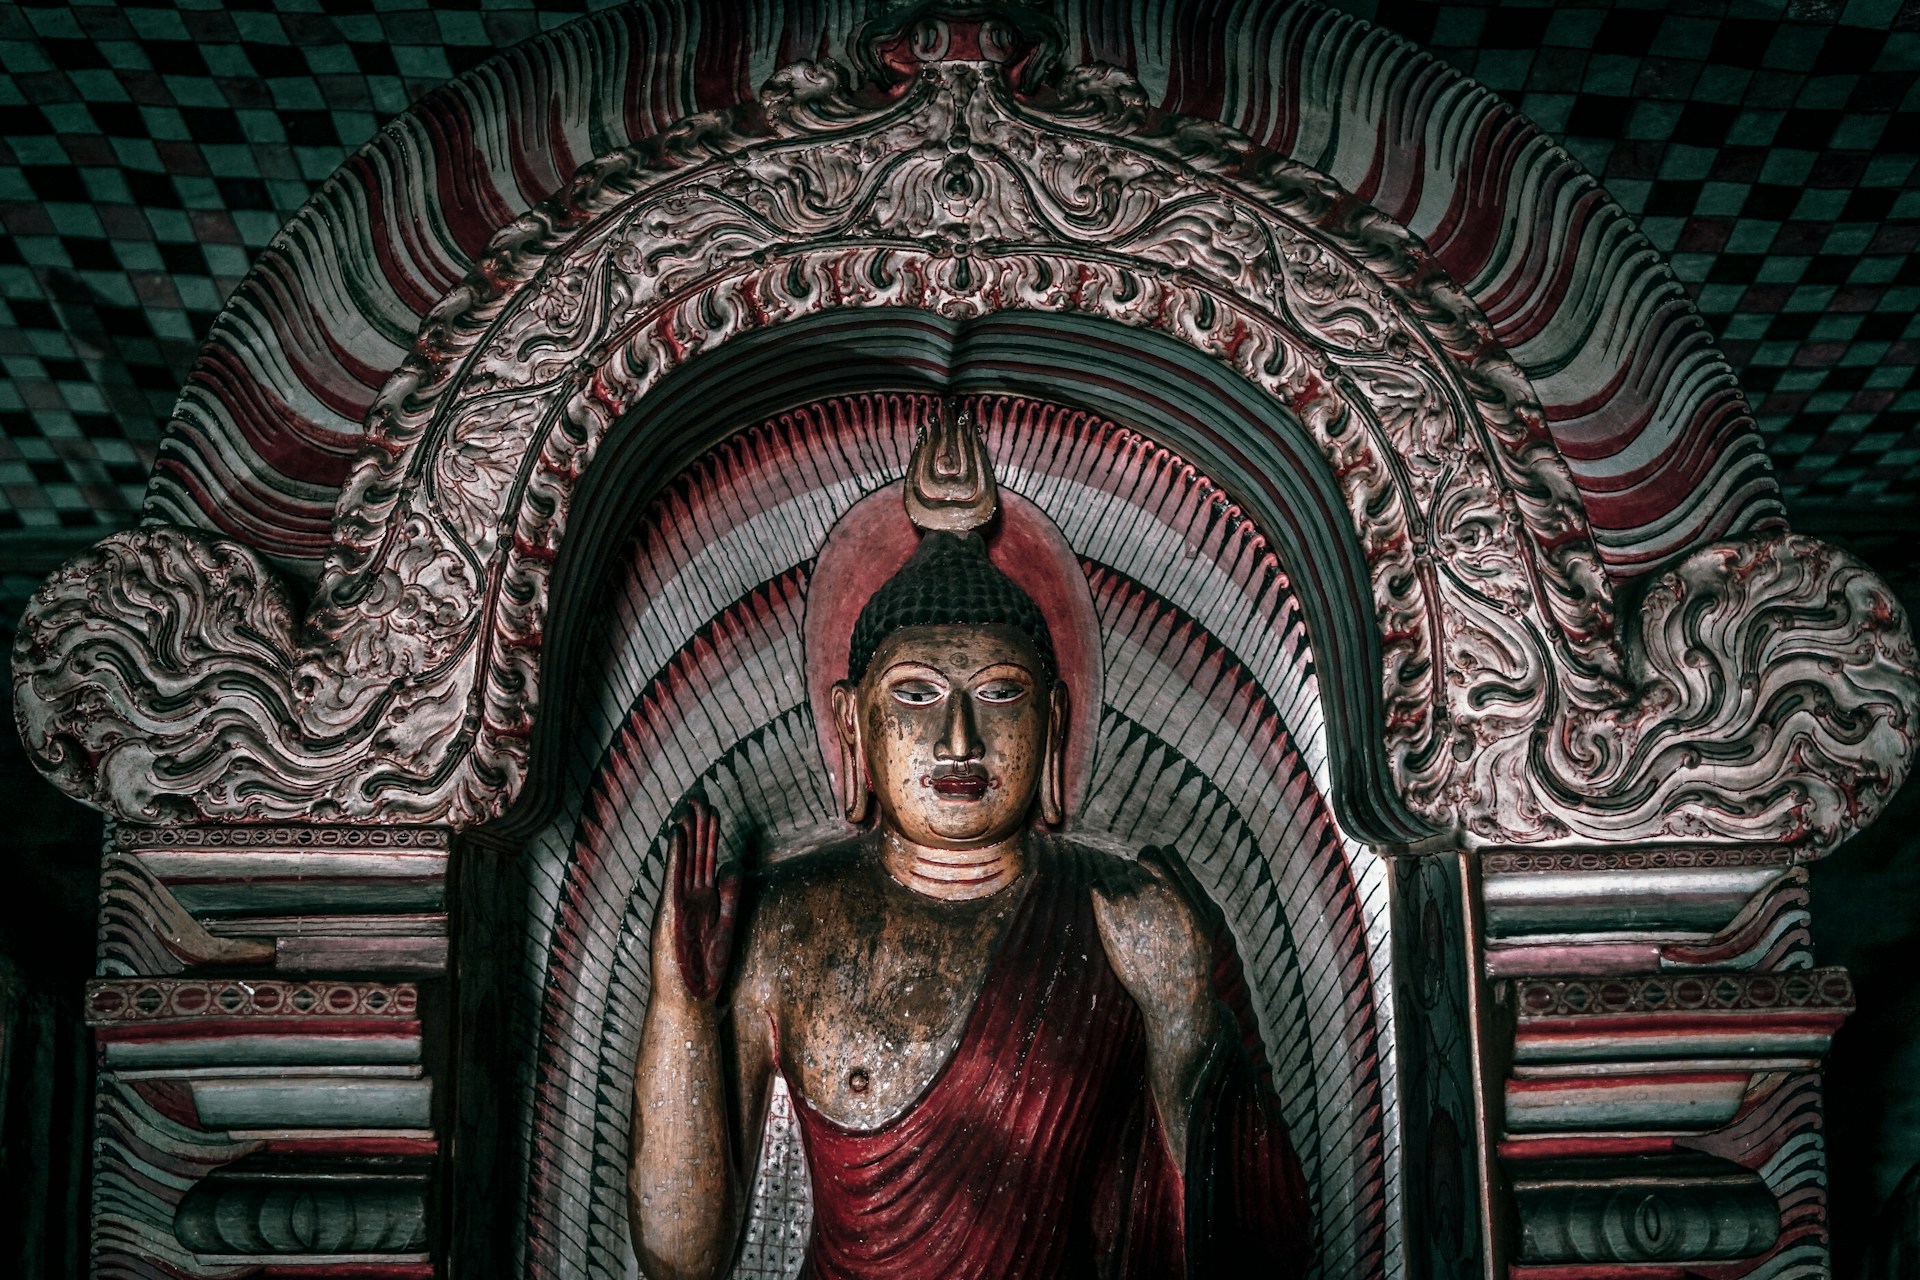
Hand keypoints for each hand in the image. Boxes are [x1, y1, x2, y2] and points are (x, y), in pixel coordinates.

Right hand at [662, 799, 739, 1002]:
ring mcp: (676, 903)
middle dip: (697, 826)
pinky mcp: (669, 913)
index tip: (712, 810)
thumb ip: (729, 896)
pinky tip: (678, 835)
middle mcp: (687, 897)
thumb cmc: (704, 969)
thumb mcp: (725, 926)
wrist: (689, 999)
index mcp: (701, 900)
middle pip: (694, 855)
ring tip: (689, 807)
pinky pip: (673, 878)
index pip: (706, 860)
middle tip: (700, 797)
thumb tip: (732, 865)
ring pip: (684, 860)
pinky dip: (676, 856)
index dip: (709, 835)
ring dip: (687, 833)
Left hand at [1088, 851, 1213, 1014]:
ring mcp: (1128, 900)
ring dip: (1114, 888)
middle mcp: (1152, 887)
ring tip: (1125, 915)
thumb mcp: (1202, 913)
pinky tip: (1107, 911)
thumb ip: (1185, 878)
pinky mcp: (1107, 915)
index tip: (1146, 884)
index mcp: (1176, 885)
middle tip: (1138, 911)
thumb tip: (1166, 848)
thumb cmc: (1193, 955)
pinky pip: (1096, 886)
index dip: (1146, 866)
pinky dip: (1100, 893)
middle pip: (1129, 867)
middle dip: (1131, 883)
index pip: (1150, 853)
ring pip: (1111, 875)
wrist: (1175, 993)